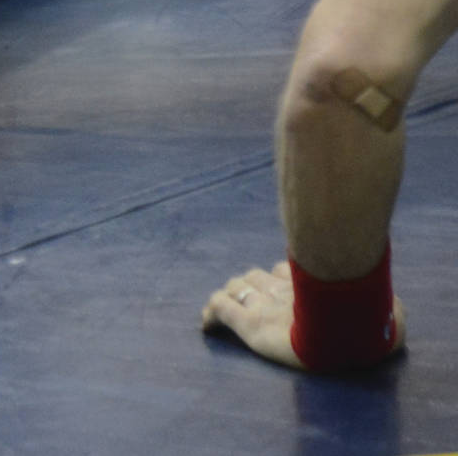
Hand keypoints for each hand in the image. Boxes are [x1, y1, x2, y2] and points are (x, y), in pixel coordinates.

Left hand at [201, 262, 406, 369]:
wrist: (349, 331)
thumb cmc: (370, 320)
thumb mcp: (380, 306)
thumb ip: (379, 304)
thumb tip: (394, 306)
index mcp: (309, 283)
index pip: (283, 271)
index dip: (276, 277)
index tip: (275, 281)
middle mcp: (283, 287)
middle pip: (258, 276)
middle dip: (252, 285)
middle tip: (249, 299)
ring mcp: (265, 303)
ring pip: (237, 287)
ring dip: (234, 296)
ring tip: (229, 307)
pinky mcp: (251, 324)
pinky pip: (221, 310)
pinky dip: (212, 315)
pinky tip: (207, 325)